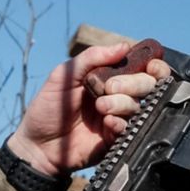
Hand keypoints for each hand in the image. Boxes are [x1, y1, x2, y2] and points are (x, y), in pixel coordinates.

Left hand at [6, 43, 172, 175]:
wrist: (37, 144)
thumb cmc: (48, 108)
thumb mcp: (64, 76)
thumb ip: (91, 57)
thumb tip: (124, 46)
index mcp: (107, 77)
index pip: (140, 67)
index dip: (152, 65)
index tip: (150, 65)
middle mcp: (116, 96)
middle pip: (146, 85)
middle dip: (134, 83)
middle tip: (110, 87)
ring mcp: (117, 117)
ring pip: (138, 106)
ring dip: (121, 103)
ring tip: (100, 107)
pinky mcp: (115, 139)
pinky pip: (130, 128)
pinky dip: (120, 122)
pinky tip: (106, 123)